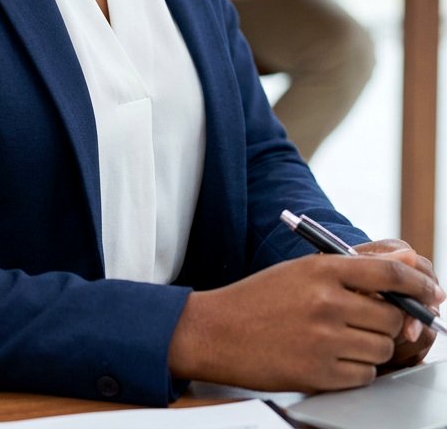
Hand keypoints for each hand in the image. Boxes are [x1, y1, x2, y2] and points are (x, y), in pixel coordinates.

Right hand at [167, 251, 444, 392]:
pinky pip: (365, 375)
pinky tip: (330, 359)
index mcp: (321, 269)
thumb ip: (346, 273)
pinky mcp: (321, 373)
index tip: (431, 291)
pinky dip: (356, 371)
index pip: (388, 271)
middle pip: (392, 316)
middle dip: (390, 322)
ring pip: (382, 348)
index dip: (418, 282)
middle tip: (371, 322)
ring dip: (372, 348)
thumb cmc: (259, 299)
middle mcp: (326, 301)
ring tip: (342, 341)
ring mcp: (324, 339)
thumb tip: (400, 277)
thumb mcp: (300, 271)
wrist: (217, 331)